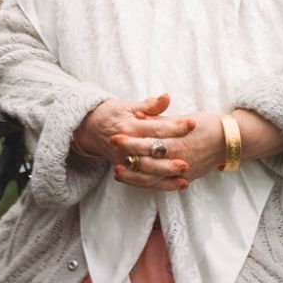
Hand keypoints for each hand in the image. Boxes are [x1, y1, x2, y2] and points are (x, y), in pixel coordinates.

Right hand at [74, 94, 194, 191]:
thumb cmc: (115, 114)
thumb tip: (167, 97)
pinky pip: (143, 181)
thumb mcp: (130, 106)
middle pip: (150, 155)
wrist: (91, 127)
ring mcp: (124, 160)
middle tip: (187, 163)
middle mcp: (127, 145)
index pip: (156, 128)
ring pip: (146, 172)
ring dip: (165, 176)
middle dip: (168, 161)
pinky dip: (160, 185)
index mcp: (131, 126)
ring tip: (185, 177)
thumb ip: (150, 105)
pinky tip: (178, 185)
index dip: (175, 126)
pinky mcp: (125, 170)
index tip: (192, 124)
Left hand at [111, 110, 225, 186]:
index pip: (149, 141)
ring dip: (132, 176)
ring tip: (117, 170)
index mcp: (178, 141)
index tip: (116, 134)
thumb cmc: (206, 125)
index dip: (131, 139)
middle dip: (128, 154)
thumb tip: (138, 116)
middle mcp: (178, 159)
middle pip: (147, 161)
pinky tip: (135, 180)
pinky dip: (147, 184)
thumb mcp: (183, 118)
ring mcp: (181, 172)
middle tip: (112, 149)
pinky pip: (162, 186)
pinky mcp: (183, 179)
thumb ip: (160, 120)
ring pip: (152, 178)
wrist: (228, 142)